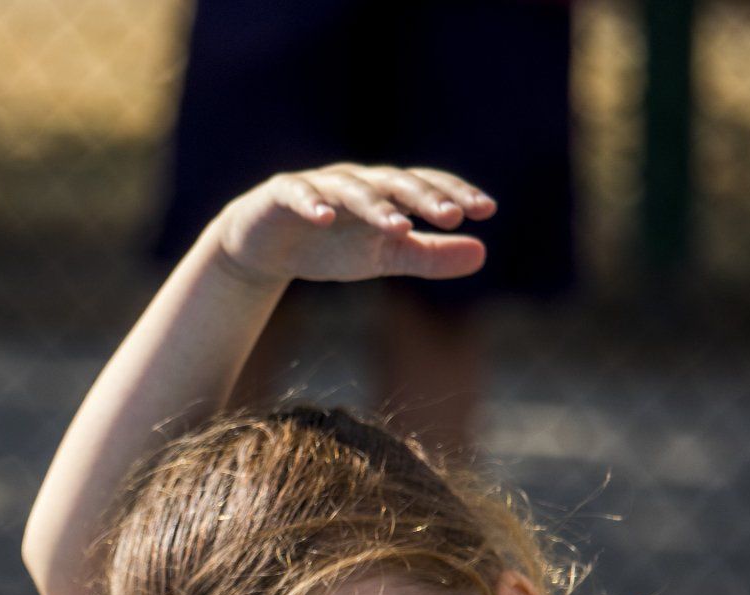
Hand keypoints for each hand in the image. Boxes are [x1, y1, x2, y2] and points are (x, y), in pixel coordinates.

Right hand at [211, 163, 495, 292]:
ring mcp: (318, 185)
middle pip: (395, 183)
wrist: (263, 246)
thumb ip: (429, 256)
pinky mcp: (281, 195)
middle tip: (452, 216)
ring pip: (352, 190)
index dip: (454, 194)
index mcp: (384, 193)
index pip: (425, 186)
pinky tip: (325, 219)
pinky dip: (311, 204)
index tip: (486, 210)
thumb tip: (483, 253)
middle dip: (424, 198)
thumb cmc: (328, 245)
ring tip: (399, 227)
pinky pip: (299, 194)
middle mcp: (356, 182)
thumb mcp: (383, 256)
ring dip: (376, 206)